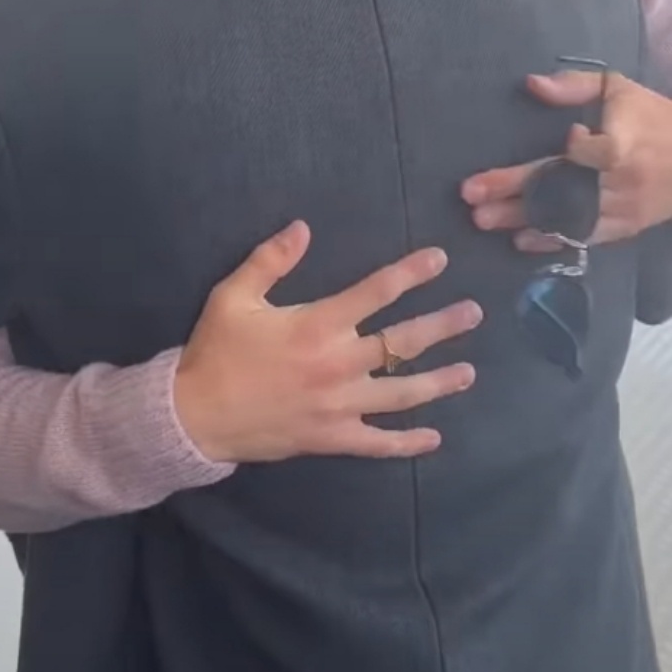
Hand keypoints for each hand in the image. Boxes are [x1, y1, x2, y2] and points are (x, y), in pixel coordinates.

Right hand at [173, 221, 480, 464]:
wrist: (197, 415)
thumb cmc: (216, 352)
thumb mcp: (232, 296)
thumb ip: (270, 260)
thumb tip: (303, 228)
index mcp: (317, 325)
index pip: (375, 292)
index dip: (410, 273)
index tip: (440, 260)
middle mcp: (339, 364)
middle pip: (403, 342)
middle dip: (442, 325)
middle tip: (474, 313)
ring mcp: (341, 406)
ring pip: (403, 394)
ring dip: (439, 382)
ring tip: (469, 372)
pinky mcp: (334, 438)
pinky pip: (380, 443)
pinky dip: (408, 443)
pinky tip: (434, 438)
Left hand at [462, 70, 671, 248]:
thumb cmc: (652, 119)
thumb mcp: (620, 91)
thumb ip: (576, 87)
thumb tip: (532, 84)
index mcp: (621, 146)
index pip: (584, 153)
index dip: (564, 152)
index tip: (538, 148)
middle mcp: (621, 182)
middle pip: (563, 187)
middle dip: (516, 191)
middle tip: (471, 194)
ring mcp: (624, 209)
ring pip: (570, 217)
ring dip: (524, 219)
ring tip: (482, 220)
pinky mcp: (626, 227)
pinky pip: (586, 238)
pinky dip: (553, 241)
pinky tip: (520, 240)